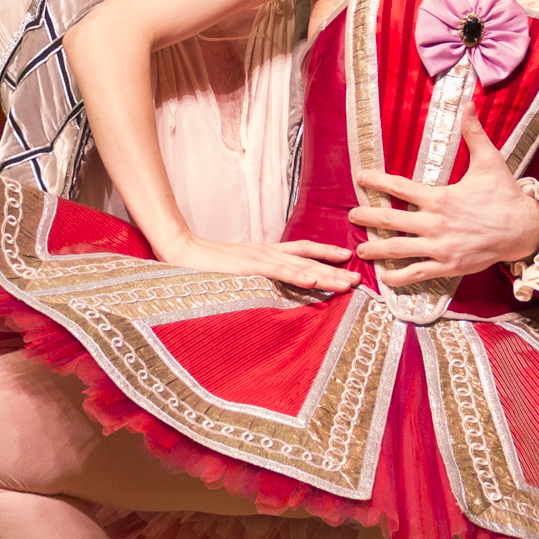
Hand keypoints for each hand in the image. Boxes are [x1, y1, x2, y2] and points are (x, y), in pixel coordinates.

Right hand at [160, 232, 355, 296]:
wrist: (180, 249)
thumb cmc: (205, 264)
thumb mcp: (237, 270)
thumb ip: (256, 275)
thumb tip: (271, 289)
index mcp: (265, 252)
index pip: (303, 250)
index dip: (326, 252)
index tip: (347, 257)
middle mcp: (267, 252)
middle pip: (308, 259)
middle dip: (334, 269)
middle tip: (358, 279)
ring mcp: (259, 258)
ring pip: (300, 266)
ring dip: (325, 275)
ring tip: (347, 283)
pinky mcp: (248, 267)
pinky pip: (278, 271)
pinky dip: (297, 275)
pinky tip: (314, 279)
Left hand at [351, 105, 538, 288]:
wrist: (524, 229)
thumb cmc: (505, 194)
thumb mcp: (490, 160)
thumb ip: (474, 133)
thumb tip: (468, 104)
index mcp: (440, 198)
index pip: (400, 187)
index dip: (377, 181)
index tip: (360, 177)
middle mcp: (435, 224)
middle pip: (390, 221)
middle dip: (367, 218)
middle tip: (351, 216)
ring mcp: (440, 248)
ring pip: (398, 250)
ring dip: (375, 250)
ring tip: (360, 249)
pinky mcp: (448, 266)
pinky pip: (417, 274)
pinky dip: (398, 277)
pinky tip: (385, 276)